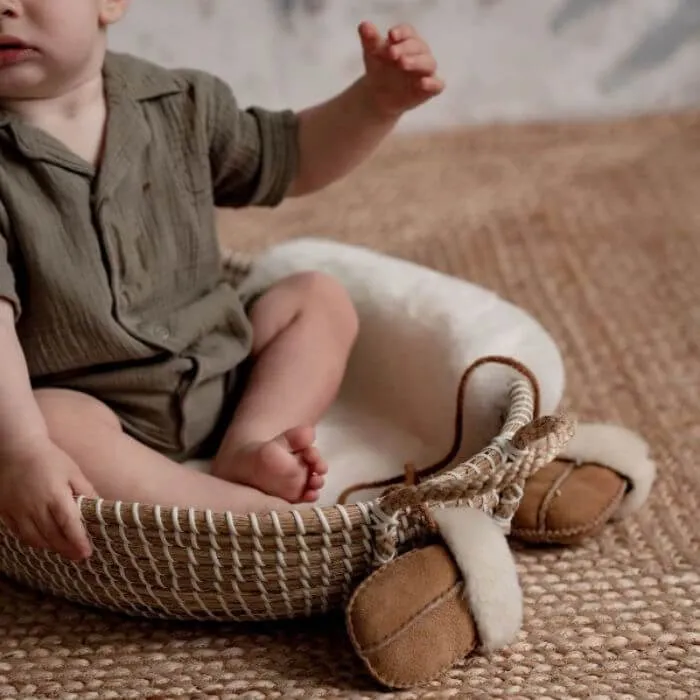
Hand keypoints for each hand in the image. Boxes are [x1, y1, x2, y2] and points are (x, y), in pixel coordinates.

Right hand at [0, 440, 96, 560]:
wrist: (16, 449)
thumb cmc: (49, 458)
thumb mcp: (73, 471)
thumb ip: (86, 490)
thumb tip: (100, 507)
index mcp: (55, 495)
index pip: (69, 524)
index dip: (78, 541)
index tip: (86, 553)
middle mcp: (35, 506)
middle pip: (52, 535)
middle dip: (67, 549)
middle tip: (79, 556)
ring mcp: (18, 511)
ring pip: (34, 538)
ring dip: (50, 547)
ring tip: (64, 550)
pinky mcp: (6, 512)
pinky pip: (19, 533)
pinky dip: (32, 541)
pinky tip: (43, 542)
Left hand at [358, 21, 444, 117]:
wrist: (378, 95)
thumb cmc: (379, 69)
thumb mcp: (372, 54)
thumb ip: (370, 40)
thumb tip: (364, 26)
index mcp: (407, 41)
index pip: (408, 32)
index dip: (402, 32)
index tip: (391, 35)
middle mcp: (420, 53)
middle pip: (418, 46)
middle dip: (406, 48)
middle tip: (392, 53)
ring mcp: (426, 71)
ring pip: (429, 63)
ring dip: (417, 62)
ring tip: (402, 63)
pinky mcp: (430, 88)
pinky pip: (438, 84)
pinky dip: (432, 83)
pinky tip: (422, 83)